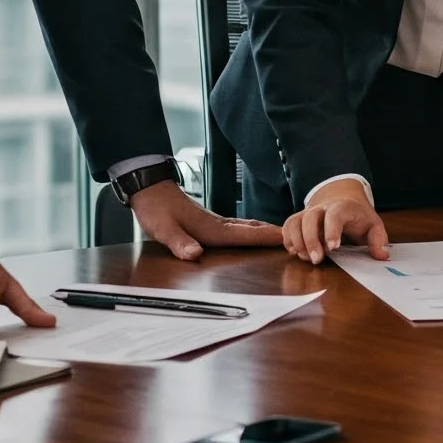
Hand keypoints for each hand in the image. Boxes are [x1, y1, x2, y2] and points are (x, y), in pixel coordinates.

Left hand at [129, 181, 283, 260]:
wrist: (148, 188)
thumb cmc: (156, 208)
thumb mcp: (163, 229)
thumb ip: (180, 242)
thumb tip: (196, 255)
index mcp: (210, 228)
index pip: (243, 234)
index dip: (264, 238)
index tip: (285, 239)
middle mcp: (216, 223)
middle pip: (250, 229)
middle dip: (271, 234)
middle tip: (293, 238)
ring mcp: (213, 221)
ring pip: (244, 226)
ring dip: (262, 230)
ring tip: (279, 235)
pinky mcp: (207, 221)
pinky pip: (235, 226)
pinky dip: (249, 229)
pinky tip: (249, 231)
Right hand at [283, 178, 386, 265]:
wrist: (342, 198)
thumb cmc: (358, 216)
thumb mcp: (373, 224)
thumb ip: (378, 238)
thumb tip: (382, 254)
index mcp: (343, 208)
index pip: (335, 215)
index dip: (332, 230)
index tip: (333, 248)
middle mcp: (322, 208)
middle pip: (310, 217)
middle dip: (311, 239)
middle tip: (317, 259)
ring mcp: (308, 213)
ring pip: (295, 221)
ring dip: (297, 241)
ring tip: (306, 258)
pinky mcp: (299, 220)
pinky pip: (287, 226)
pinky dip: (288, 240)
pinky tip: (296, 252)